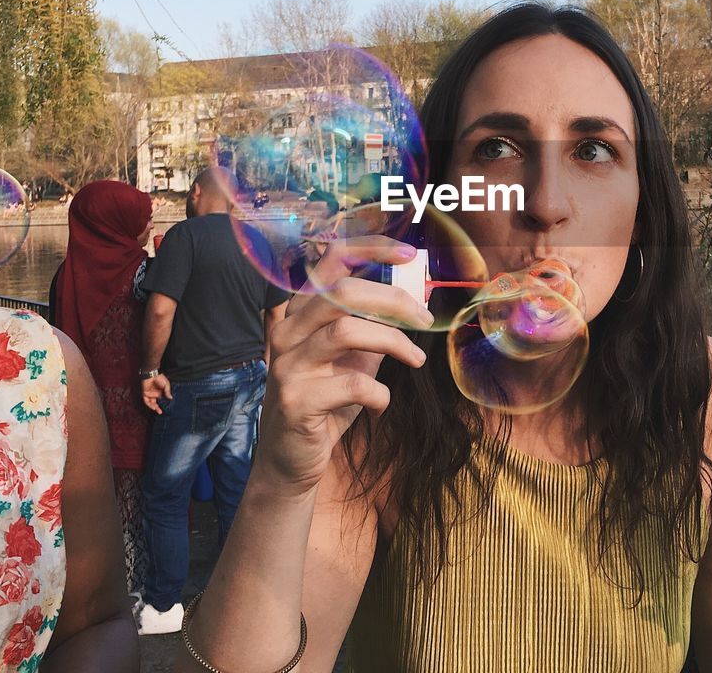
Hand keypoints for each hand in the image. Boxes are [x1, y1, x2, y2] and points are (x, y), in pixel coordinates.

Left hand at [141, 373, 171, 413]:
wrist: (152, 374)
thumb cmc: (160, 378)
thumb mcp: (166, 385)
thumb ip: (167, 392)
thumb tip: (171, 398)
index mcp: (160, 392)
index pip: (161, 399)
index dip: (163, 403)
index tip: (167, 407)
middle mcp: (155, 394)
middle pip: (156, 402)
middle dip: (158, 408)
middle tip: (160, 412)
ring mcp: (150, 394)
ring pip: (151, 403)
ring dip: (154, 407)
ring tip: (157, 410)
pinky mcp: (145, 393)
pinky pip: (146, 401)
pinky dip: (149, 404)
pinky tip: (153, 407)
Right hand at [255, 236, 431, 498]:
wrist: (290, 461)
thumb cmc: (327, 404)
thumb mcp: (354, 360)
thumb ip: (374, 329)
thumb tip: (414, 304)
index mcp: (299, 314)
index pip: (330, 262)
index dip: (370, 250)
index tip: (409, 255)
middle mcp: (287, 332)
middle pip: (341, 291)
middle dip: (392, 300)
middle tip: (425, 319)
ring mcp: (287, 365)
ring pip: (345, 330)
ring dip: (393, 342)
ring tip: (415, 360)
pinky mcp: (295, 400)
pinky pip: (351, 384)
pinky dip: (379, 394)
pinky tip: (380, 405)